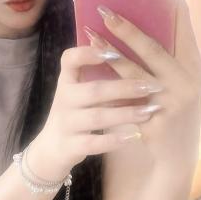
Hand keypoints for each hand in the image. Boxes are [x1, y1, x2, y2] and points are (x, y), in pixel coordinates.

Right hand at [33, 44, 170, 177]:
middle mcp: (64, 100)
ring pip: (97, 117)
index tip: (112, 52)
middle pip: (94, 90)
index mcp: (67, 81)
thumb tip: (123, 50)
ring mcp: (66, 123)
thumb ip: (95, 74)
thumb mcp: (77, 92)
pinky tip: (134, 135)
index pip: (69, 59)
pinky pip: (93, 143)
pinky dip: (114, 140)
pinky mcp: (70, 146)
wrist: (50, 149)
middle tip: (150, 87)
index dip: (87, 54)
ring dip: (125, 114)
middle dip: (124, 88)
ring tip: (149, 112)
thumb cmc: (74, 113)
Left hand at [88, 0, 200, 168]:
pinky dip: (108, 81)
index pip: (185, 30)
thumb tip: (144, 21)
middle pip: (154, 49)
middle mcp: (188, 83)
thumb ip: (169, 59)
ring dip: (110, 52)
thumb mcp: (180, 84)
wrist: (177, 157)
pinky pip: (125, 97)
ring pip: (136, 72)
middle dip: (128, 28)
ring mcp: (172, 103)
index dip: (172, 5)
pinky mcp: (155, 121)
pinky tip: (91, 69)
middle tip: (105, 10)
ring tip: (90, 34)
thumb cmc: (174, 112)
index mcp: (195, 69)